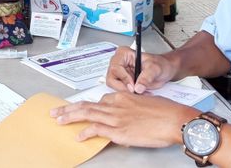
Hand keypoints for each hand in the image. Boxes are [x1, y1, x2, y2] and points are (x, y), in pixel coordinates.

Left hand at [50, 92, 197, 147]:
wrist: (174, 119)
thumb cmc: (166, 112)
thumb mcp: (145, 103)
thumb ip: (132, 108)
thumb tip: (127, 119)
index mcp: (122, 96)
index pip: (100, 101)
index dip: (88, 107)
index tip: (79, 109)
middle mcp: (116, 105)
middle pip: (87, 105)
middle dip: (69, 108)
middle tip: (56, 111)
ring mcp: (116, 117)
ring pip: (87, 114)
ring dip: (70, 116)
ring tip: (59, 119)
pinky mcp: (119, 130)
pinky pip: (97, 129)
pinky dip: (86, 132)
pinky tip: (78, 135)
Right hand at [106, 46, 176, 93]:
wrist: (165, 70)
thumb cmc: (161, 64)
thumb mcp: (155, 68)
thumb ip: (146, 77)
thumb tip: (138, 87)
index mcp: (124, 54)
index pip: (115, 67)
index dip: (124, 78)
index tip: (133, 86)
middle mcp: (119, 63)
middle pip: (111, 78)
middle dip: (124, 87)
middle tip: (136, 91)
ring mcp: (120, 73)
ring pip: (114, 86)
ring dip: (127, 92)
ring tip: (141, 91)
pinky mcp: (123, 82)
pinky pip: (120, 91)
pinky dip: (129, 94)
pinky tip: (140, 92)